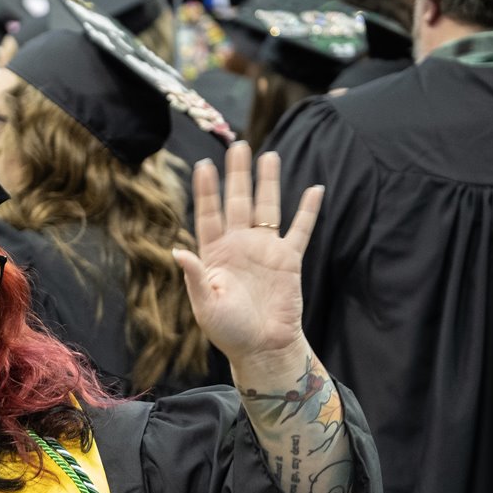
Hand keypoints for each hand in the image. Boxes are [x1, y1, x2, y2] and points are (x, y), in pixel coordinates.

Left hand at [174, 141, 324, 368]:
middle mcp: (239, 246)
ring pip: (267, 208)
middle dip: (237, 174)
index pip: (209, 215)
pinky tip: (314, 189)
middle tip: (238, 145)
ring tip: (268, 156)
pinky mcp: (289, 260)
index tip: (203, 164)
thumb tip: (178, 251)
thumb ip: (196, 277)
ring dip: (268, 183)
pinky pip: (300, 230)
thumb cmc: (228, 331)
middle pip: (238, 202)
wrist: (262, 348)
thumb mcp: (205, 305)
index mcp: (215, 255)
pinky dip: (307, 211)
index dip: (206, 191)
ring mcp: (265, 251)